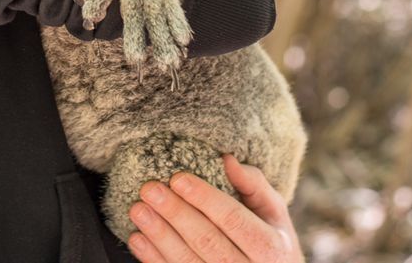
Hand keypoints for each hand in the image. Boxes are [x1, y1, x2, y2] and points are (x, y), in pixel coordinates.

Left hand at [126, 155, 301, 262]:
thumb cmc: (272, 240)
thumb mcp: (273, 211)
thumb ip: (253, 184)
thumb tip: (226, 159)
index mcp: (271, 248)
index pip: (233, 219)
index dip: (204, 198)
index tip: (178, 178)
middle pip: (207, 241)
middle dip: (175, 213)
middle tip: (150, 189)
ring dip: (160, 236)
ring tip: (138, 210)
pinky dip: (154, 259)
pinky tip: (138, 239)